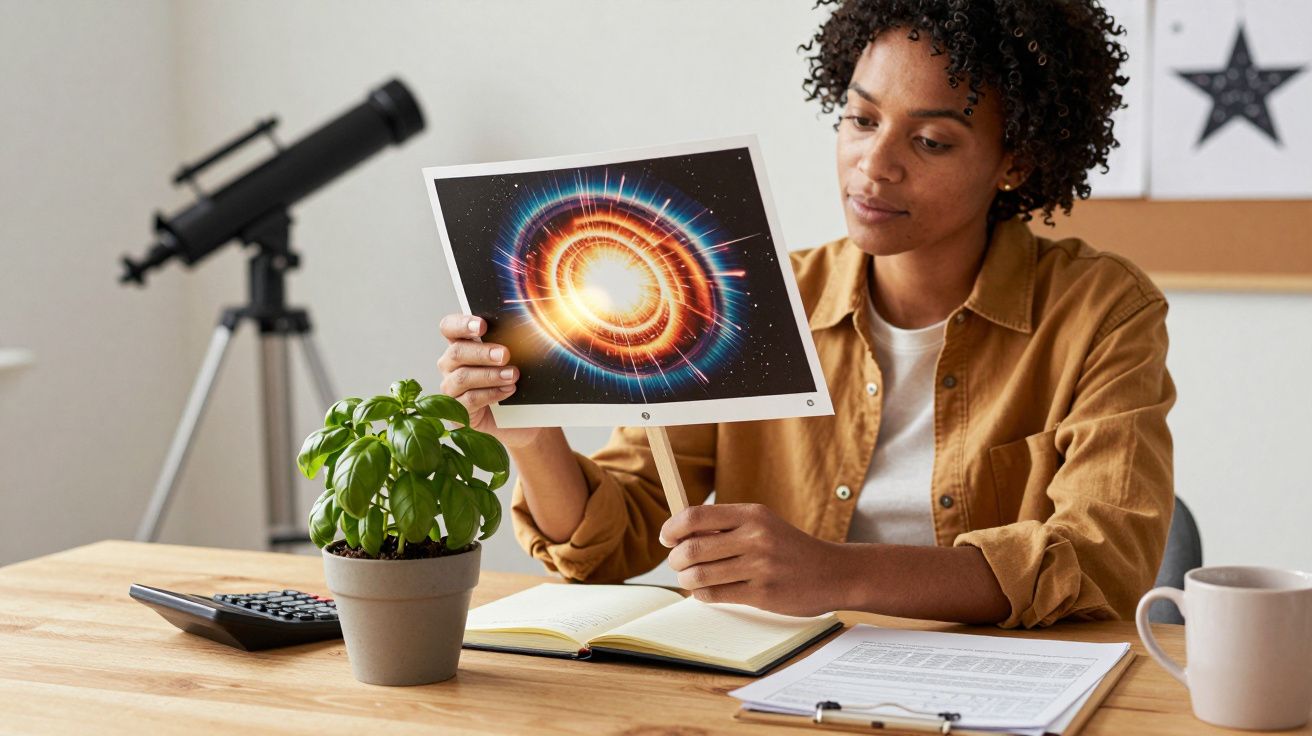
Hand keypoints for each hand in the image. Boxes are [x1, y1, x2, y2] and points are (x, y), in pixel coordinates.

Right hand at [437, 314, 540, 448]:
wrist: (519, 416)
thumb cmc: (512, 381)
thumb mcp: (511, 359)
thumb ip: (508, 344)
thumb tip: (523, 332)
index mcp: (461, 344)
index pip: (449, 327)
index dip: (462, 324)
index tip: (482, 325)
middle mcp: (451, 365)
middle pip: (456, 352)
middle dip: (482, 352)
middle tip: (505, 354)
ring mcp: (451, 388)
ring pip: (462, 377)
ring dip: (490, 375)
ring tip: (513, 375)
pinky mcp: (458, 410)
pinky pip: (469, 399)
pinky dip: (490, 394)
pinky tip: (507, 390)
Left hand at [659, 503, 847, 616]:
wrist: (833, 572)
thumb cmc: (790, 548)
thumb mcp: (763, 524)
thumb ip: (727, 526)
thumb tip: (680, 532)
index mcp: (752, 514)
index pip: (696, 515)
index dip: (673, 528)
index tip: (666, 537)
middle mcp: (755, 537)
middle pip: (692, 548)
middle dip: (676, 559)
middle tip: (677, 563)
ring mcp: (759, 567)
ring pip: (700, 575)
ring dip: (686, 580)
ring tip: (690, 579)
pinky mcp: (762, 594)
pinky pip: (716, 595)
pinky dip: (702, 595)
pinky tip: (706, 592)